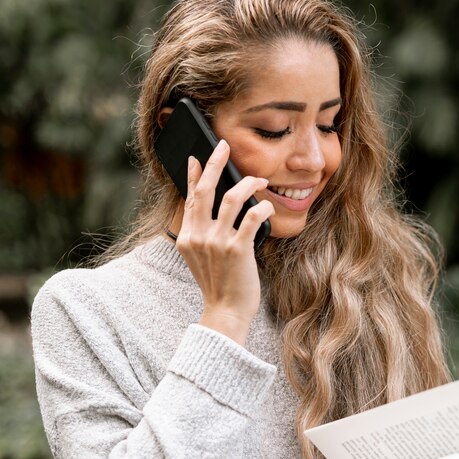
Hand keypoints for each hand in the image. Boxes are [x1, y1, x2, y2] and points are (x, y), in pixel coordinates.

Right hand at [175, 141, 273, 344]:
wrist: (226, 311)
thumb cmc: (219, 284)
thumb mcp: (201, 258)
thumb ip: (202, 234)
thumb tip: (212, 209)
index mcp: (188, 237)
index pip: (190, 199)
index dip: (193, 176)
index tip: (196, 158)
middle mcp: (199, 236)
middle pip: (205, 190)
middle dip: (214, 164)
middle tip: (223, 146)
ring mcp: (217, 242)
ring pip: (231, 199)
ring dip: (248, 184)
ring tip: (260, 179)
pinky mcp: (238, 249)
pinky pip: (253, 217)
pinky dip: (263, 207)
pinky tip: (269, 205)